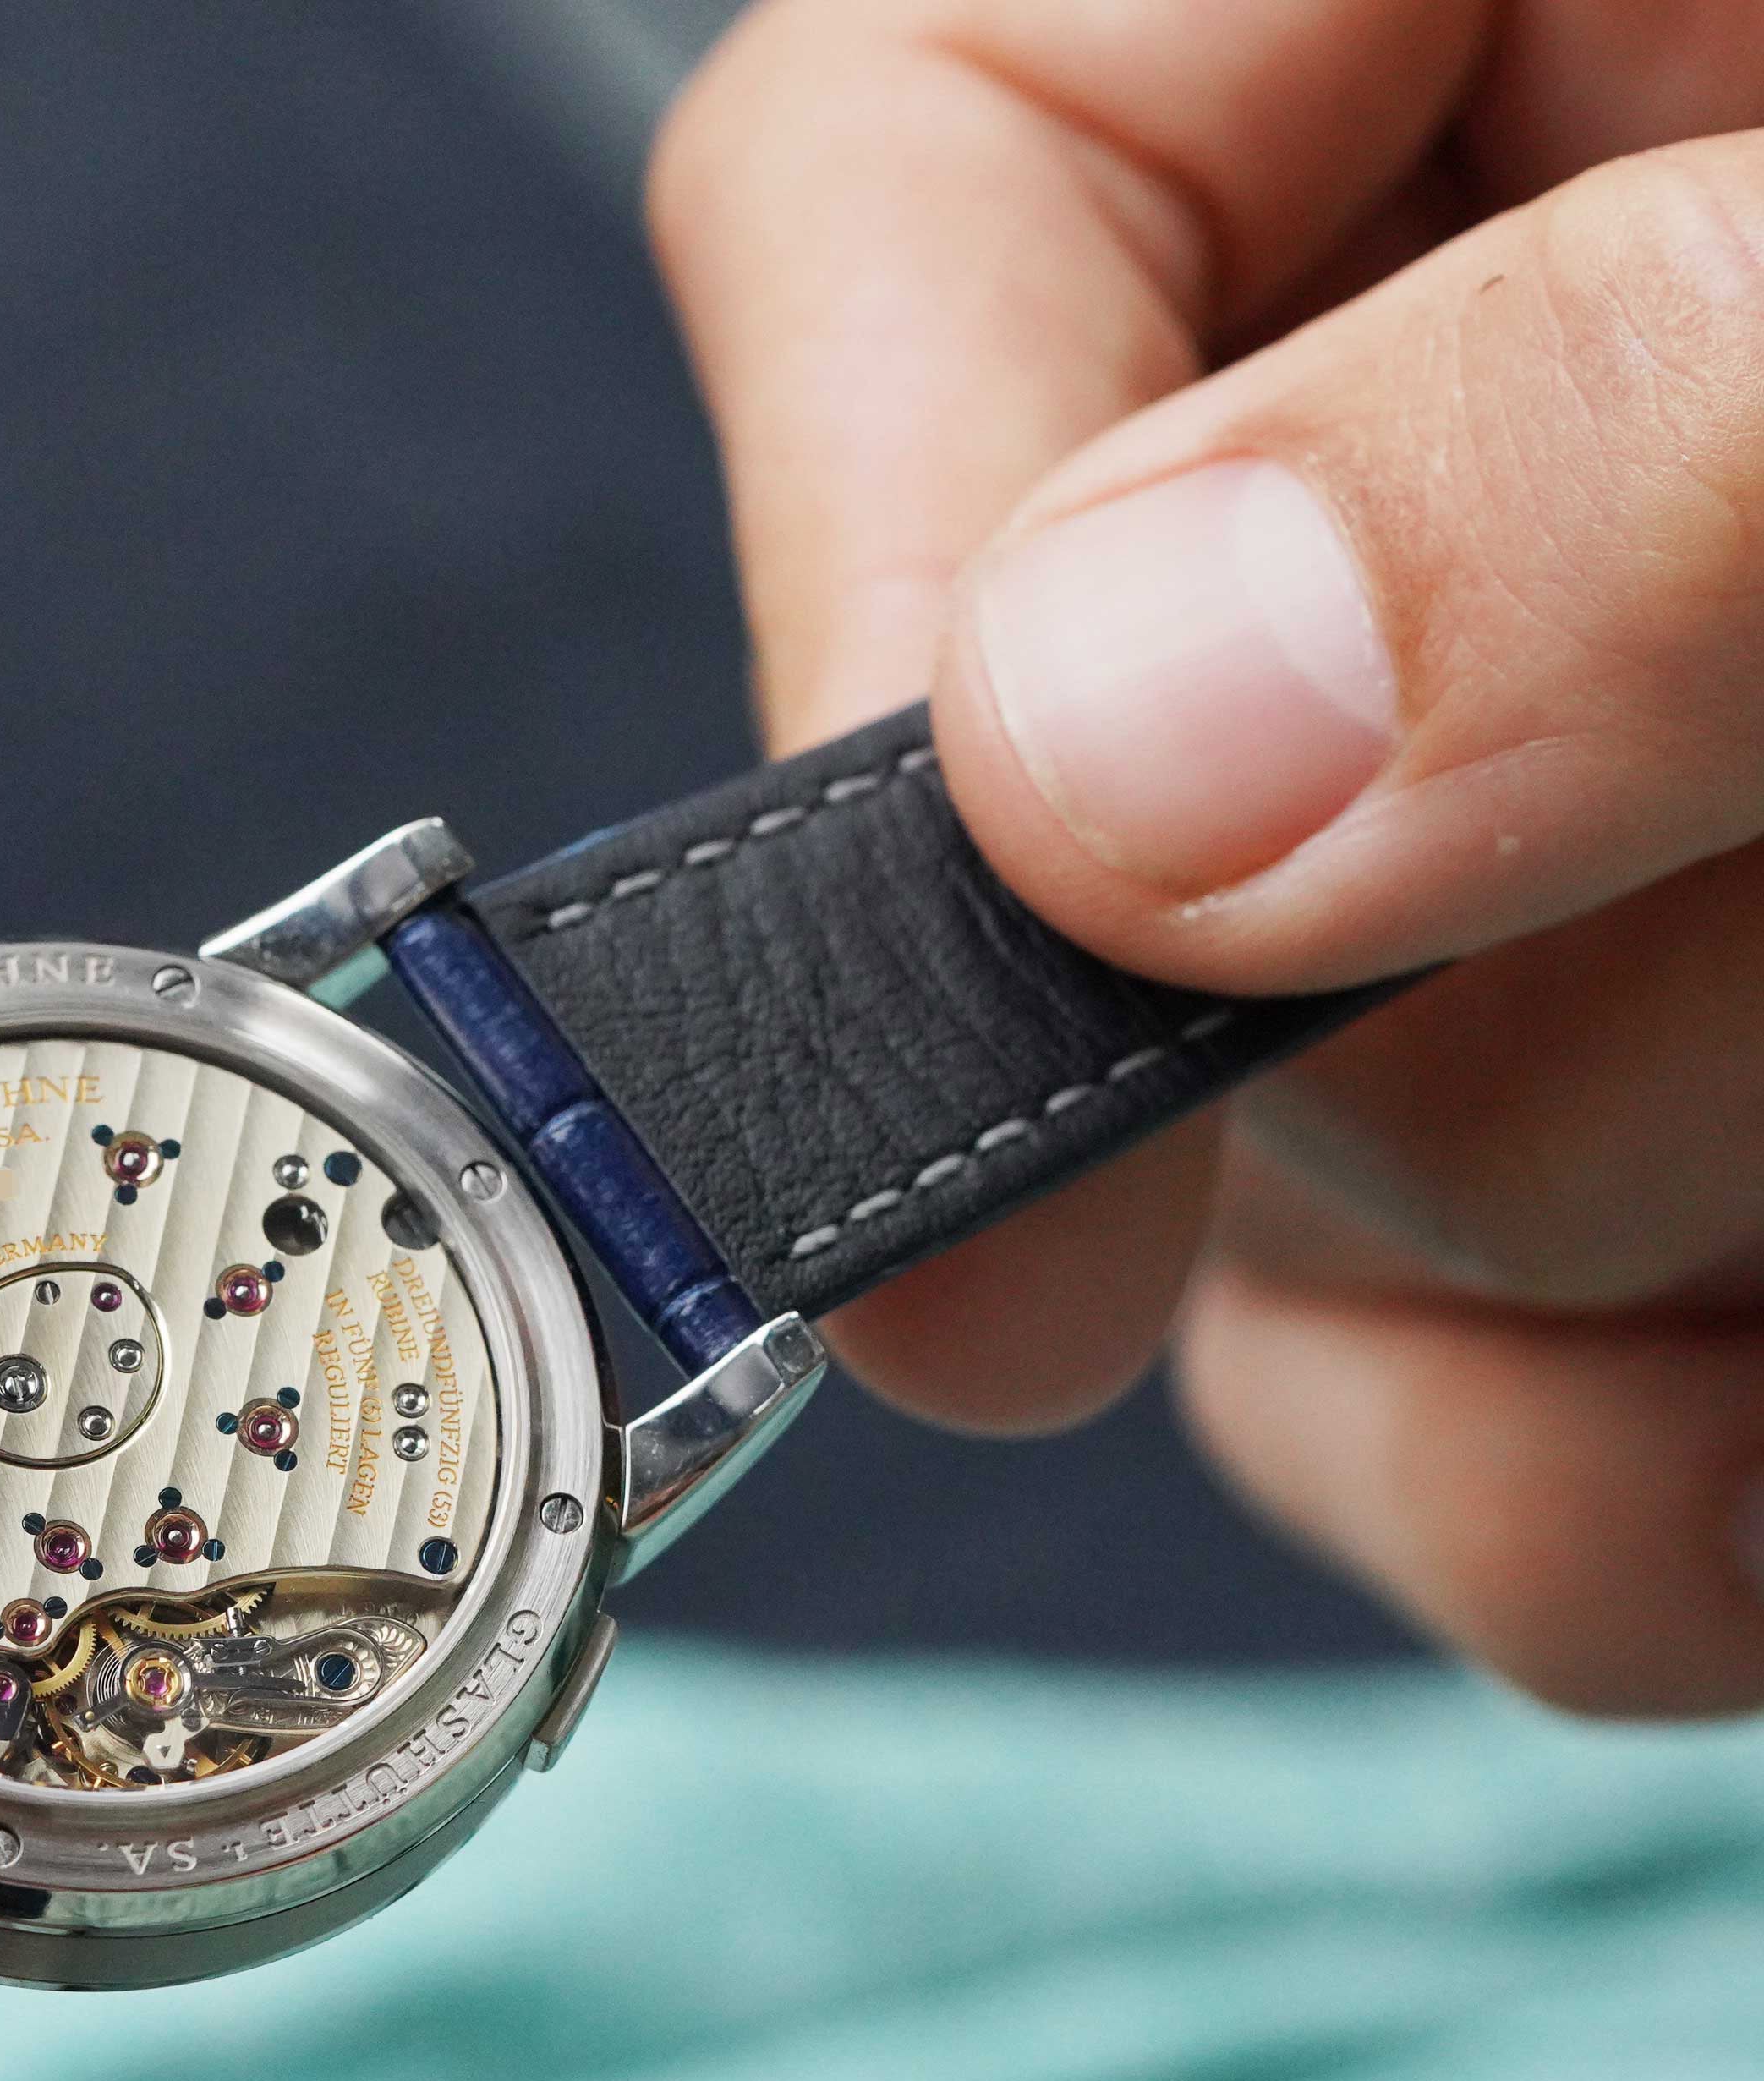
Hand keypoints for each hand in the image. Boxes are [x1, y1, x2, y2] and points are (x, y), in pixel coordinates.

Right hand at [648, 0, 1763, 1712]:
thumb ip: (1613, 451)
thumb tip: (1090, 774)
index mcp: (1453, 7)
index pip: (899, 194)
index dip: (871, 580)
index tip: (1019, 950)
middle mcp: (1412, 429)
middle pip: (1071, 811)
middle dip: (1393, 1012)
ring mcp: (1494, 807)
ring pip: (1253, 1196)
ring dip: (1584, 1276)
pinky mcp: (1604, 1087)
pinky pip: (1459, 1422)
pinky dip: (1644, 1498)